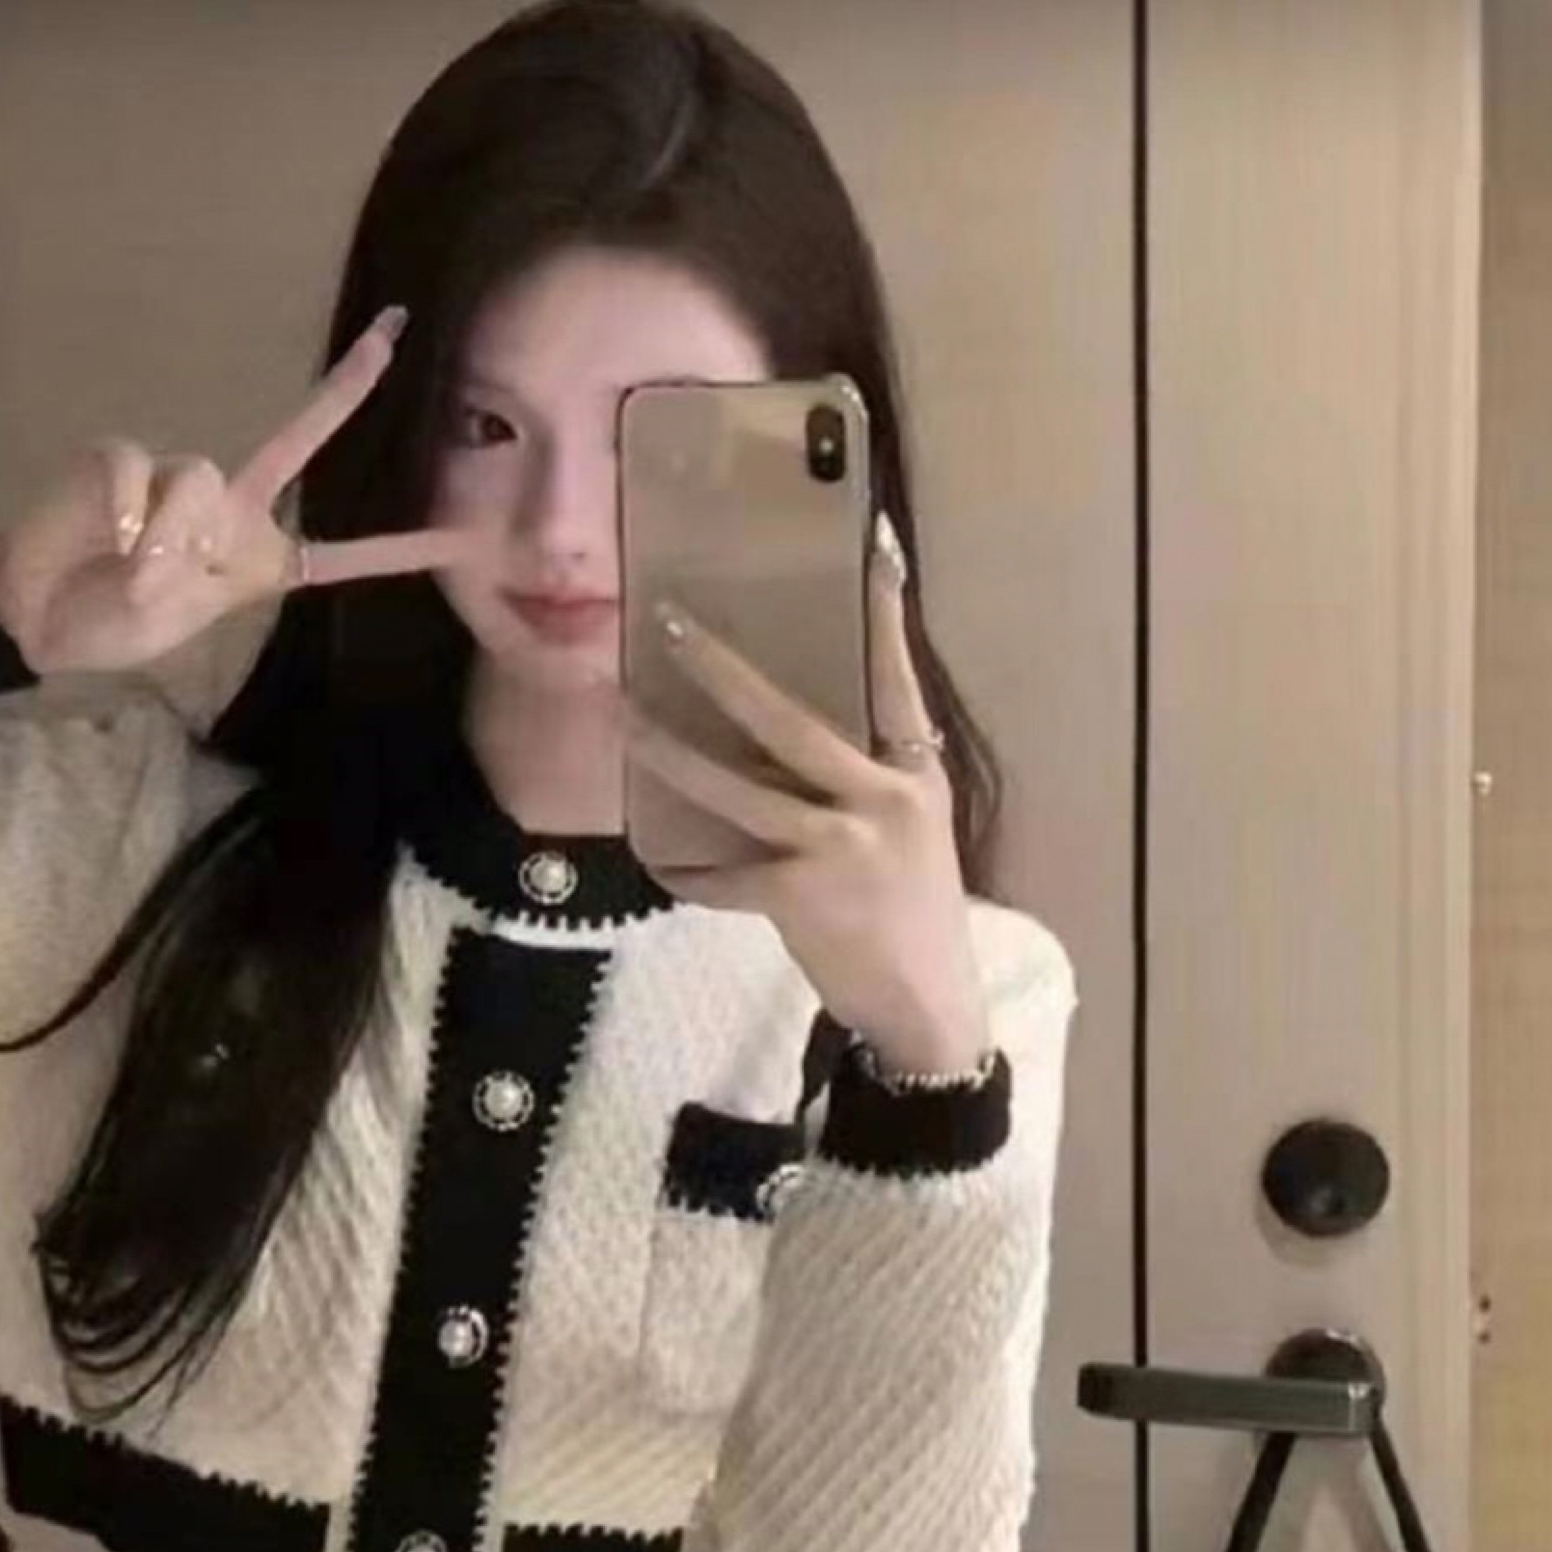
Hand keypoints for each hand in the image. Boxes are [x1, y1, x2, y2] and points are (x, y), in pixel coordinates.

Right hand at [0, 307, 473, 678]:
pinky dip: (123, 516)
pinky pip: (137, 476)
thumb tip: (179, 522)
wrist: (41, 615)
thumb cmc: (117, 619)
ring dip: (167, 536)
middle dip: (347, 387)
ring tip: (134, 569)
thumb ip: (199, 568)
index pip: (342, 553)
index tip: (467, 544)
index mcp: (259, 554)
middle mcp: (230, 504)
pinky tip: (106, 538)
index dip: (399, 550)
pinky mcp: (120, 459)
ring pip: (203, 478)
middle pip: (299, 439)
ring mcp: (174, 476)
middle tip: (392, 333)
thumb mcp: (181, 615)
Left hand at [625, 514, 991, 1073]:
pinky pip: (722, 874)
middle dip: (720, 671)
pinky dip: (691, 874)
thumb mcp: (912, 834)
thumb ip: (863, 783)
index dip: (885, 613)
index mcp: (915, 775)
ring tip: (624, 722)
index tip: (872, 545)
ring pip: (736, 788)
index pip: (898, 679)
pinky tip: (665, 864)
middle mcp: (881, 798)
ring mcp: (837, 846)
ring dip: (671, 754)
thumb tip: (787, 740)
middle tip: (667, 625)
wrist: (926, 1006)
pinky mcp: (798, 895)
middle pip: (788, 719)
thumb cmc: (913, 916)